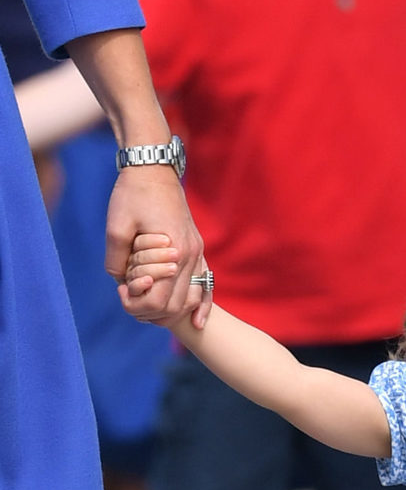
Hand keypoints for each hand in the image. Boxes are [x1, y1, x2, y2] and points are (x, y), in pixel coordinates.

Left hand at [106, 167, 210, 328]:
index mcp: (173, 251)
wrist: (153, 168)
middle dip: (152, 312)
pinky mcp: (198, 250)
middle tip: (131, 301)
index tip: (121, 291)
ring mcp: (197, 253)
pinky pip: (206, 285)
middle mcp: (191, 256)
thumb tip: (120, 282)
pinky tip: (197, 321)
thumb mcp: (116, 226)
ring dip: (173, 312)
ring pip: (193, 299)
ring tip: (151, 310)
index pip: (159, 298)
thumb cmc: (132, 194)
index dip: (137, 303)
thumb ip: (116, 259)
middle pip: (176, 305)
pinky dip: (202, 305)